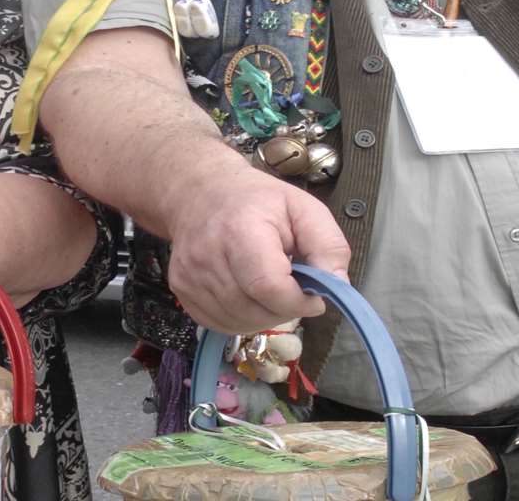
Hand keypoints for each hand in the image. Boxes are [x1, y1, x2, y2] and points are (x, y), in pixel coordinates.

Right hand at [162, 166, 351, 334]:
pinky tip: (249, 295)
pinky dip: (242, 318)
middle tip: (292, 286)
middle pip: (255, 310)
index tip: (313, 293)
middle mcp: (208, 256)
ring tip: (270, 287)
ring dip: (265, 315)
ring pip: (239, 323)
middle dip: (285, 308)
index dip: (298, 300)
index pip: (269, 287)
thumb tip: (337, 286)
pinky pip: (220, 324)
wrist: (201, 193)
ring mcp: (189, 277)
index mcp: (240, 230)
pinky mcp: (181, 291)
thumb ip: (328, 245)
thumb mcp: (303, 208)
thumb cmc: (257, 201)